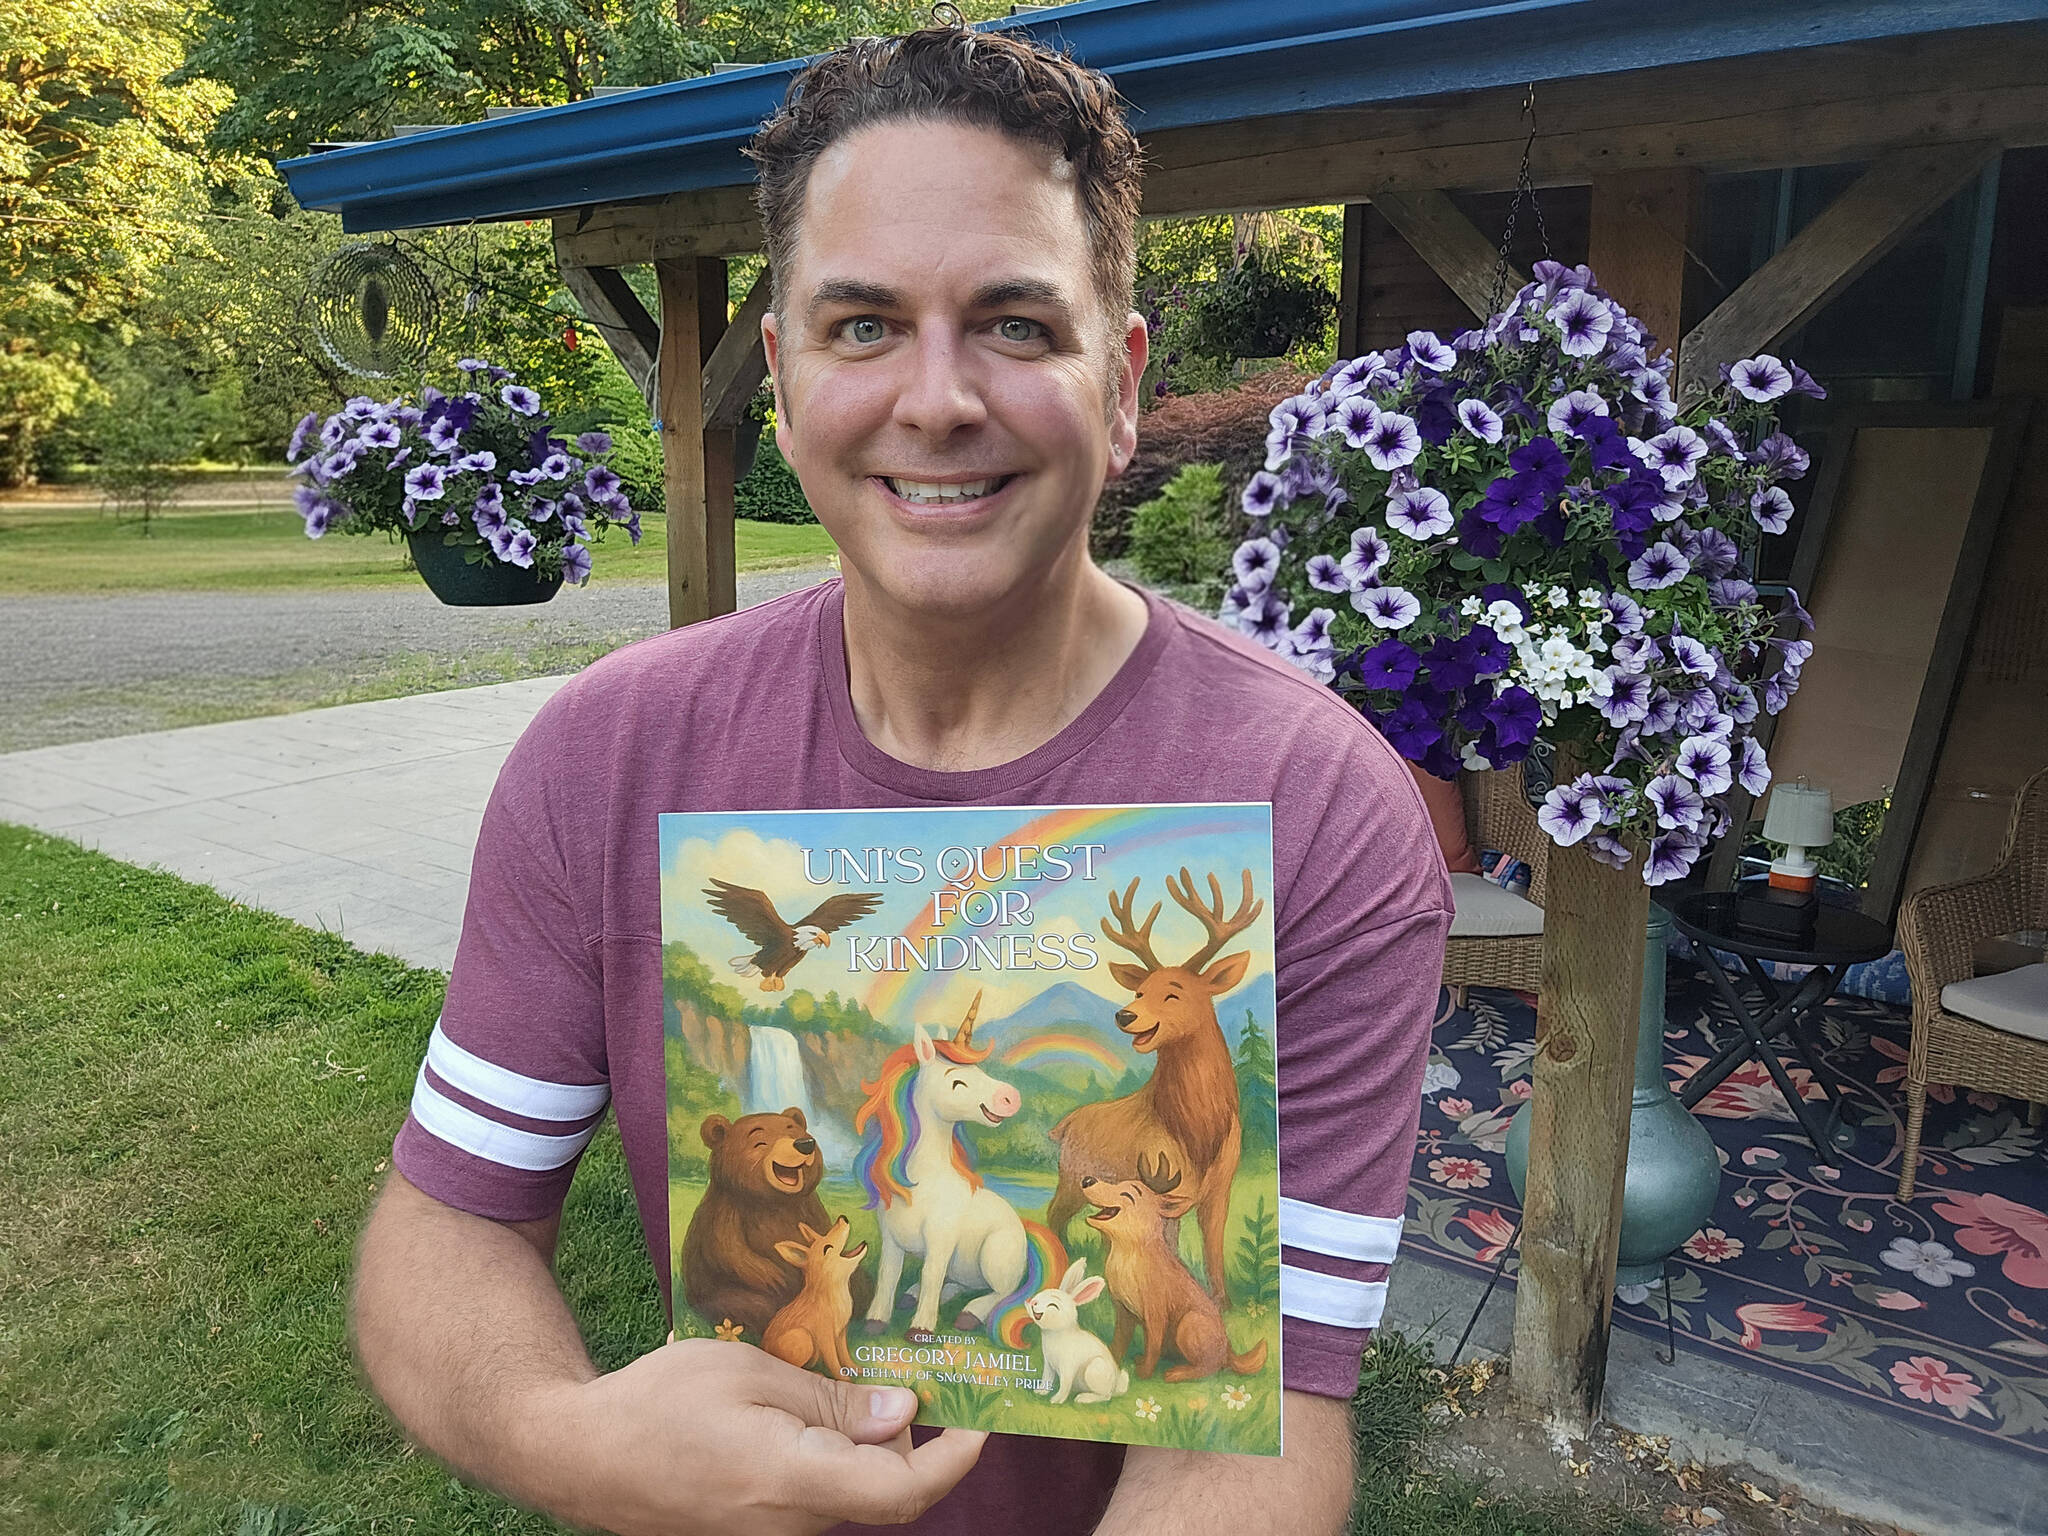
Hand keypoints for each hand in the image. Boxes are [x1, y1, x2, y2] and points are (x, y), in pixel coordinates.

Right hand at [532, 1337, 985, 1534]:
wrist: (580, 1454)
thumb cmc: (659, 1402)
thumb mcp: (750, 1374)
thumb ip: (831, 1401)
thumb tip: (904, 1412)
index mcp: (794, 1481)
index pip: (903, 1491)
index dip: (954, 1457)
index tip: (982, 1417)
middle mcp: (792, 1524)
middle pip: (884, 1490)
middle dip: (916, 1437)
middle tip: (929, 1371)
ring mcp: (773, 1533)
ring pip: (852, 1489)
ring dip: (873, 1442)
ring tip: (872, 1376)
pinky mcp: (757, 1528)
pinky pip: (818, 1493)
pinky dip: (837, 1454)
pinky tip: (822, 1406)